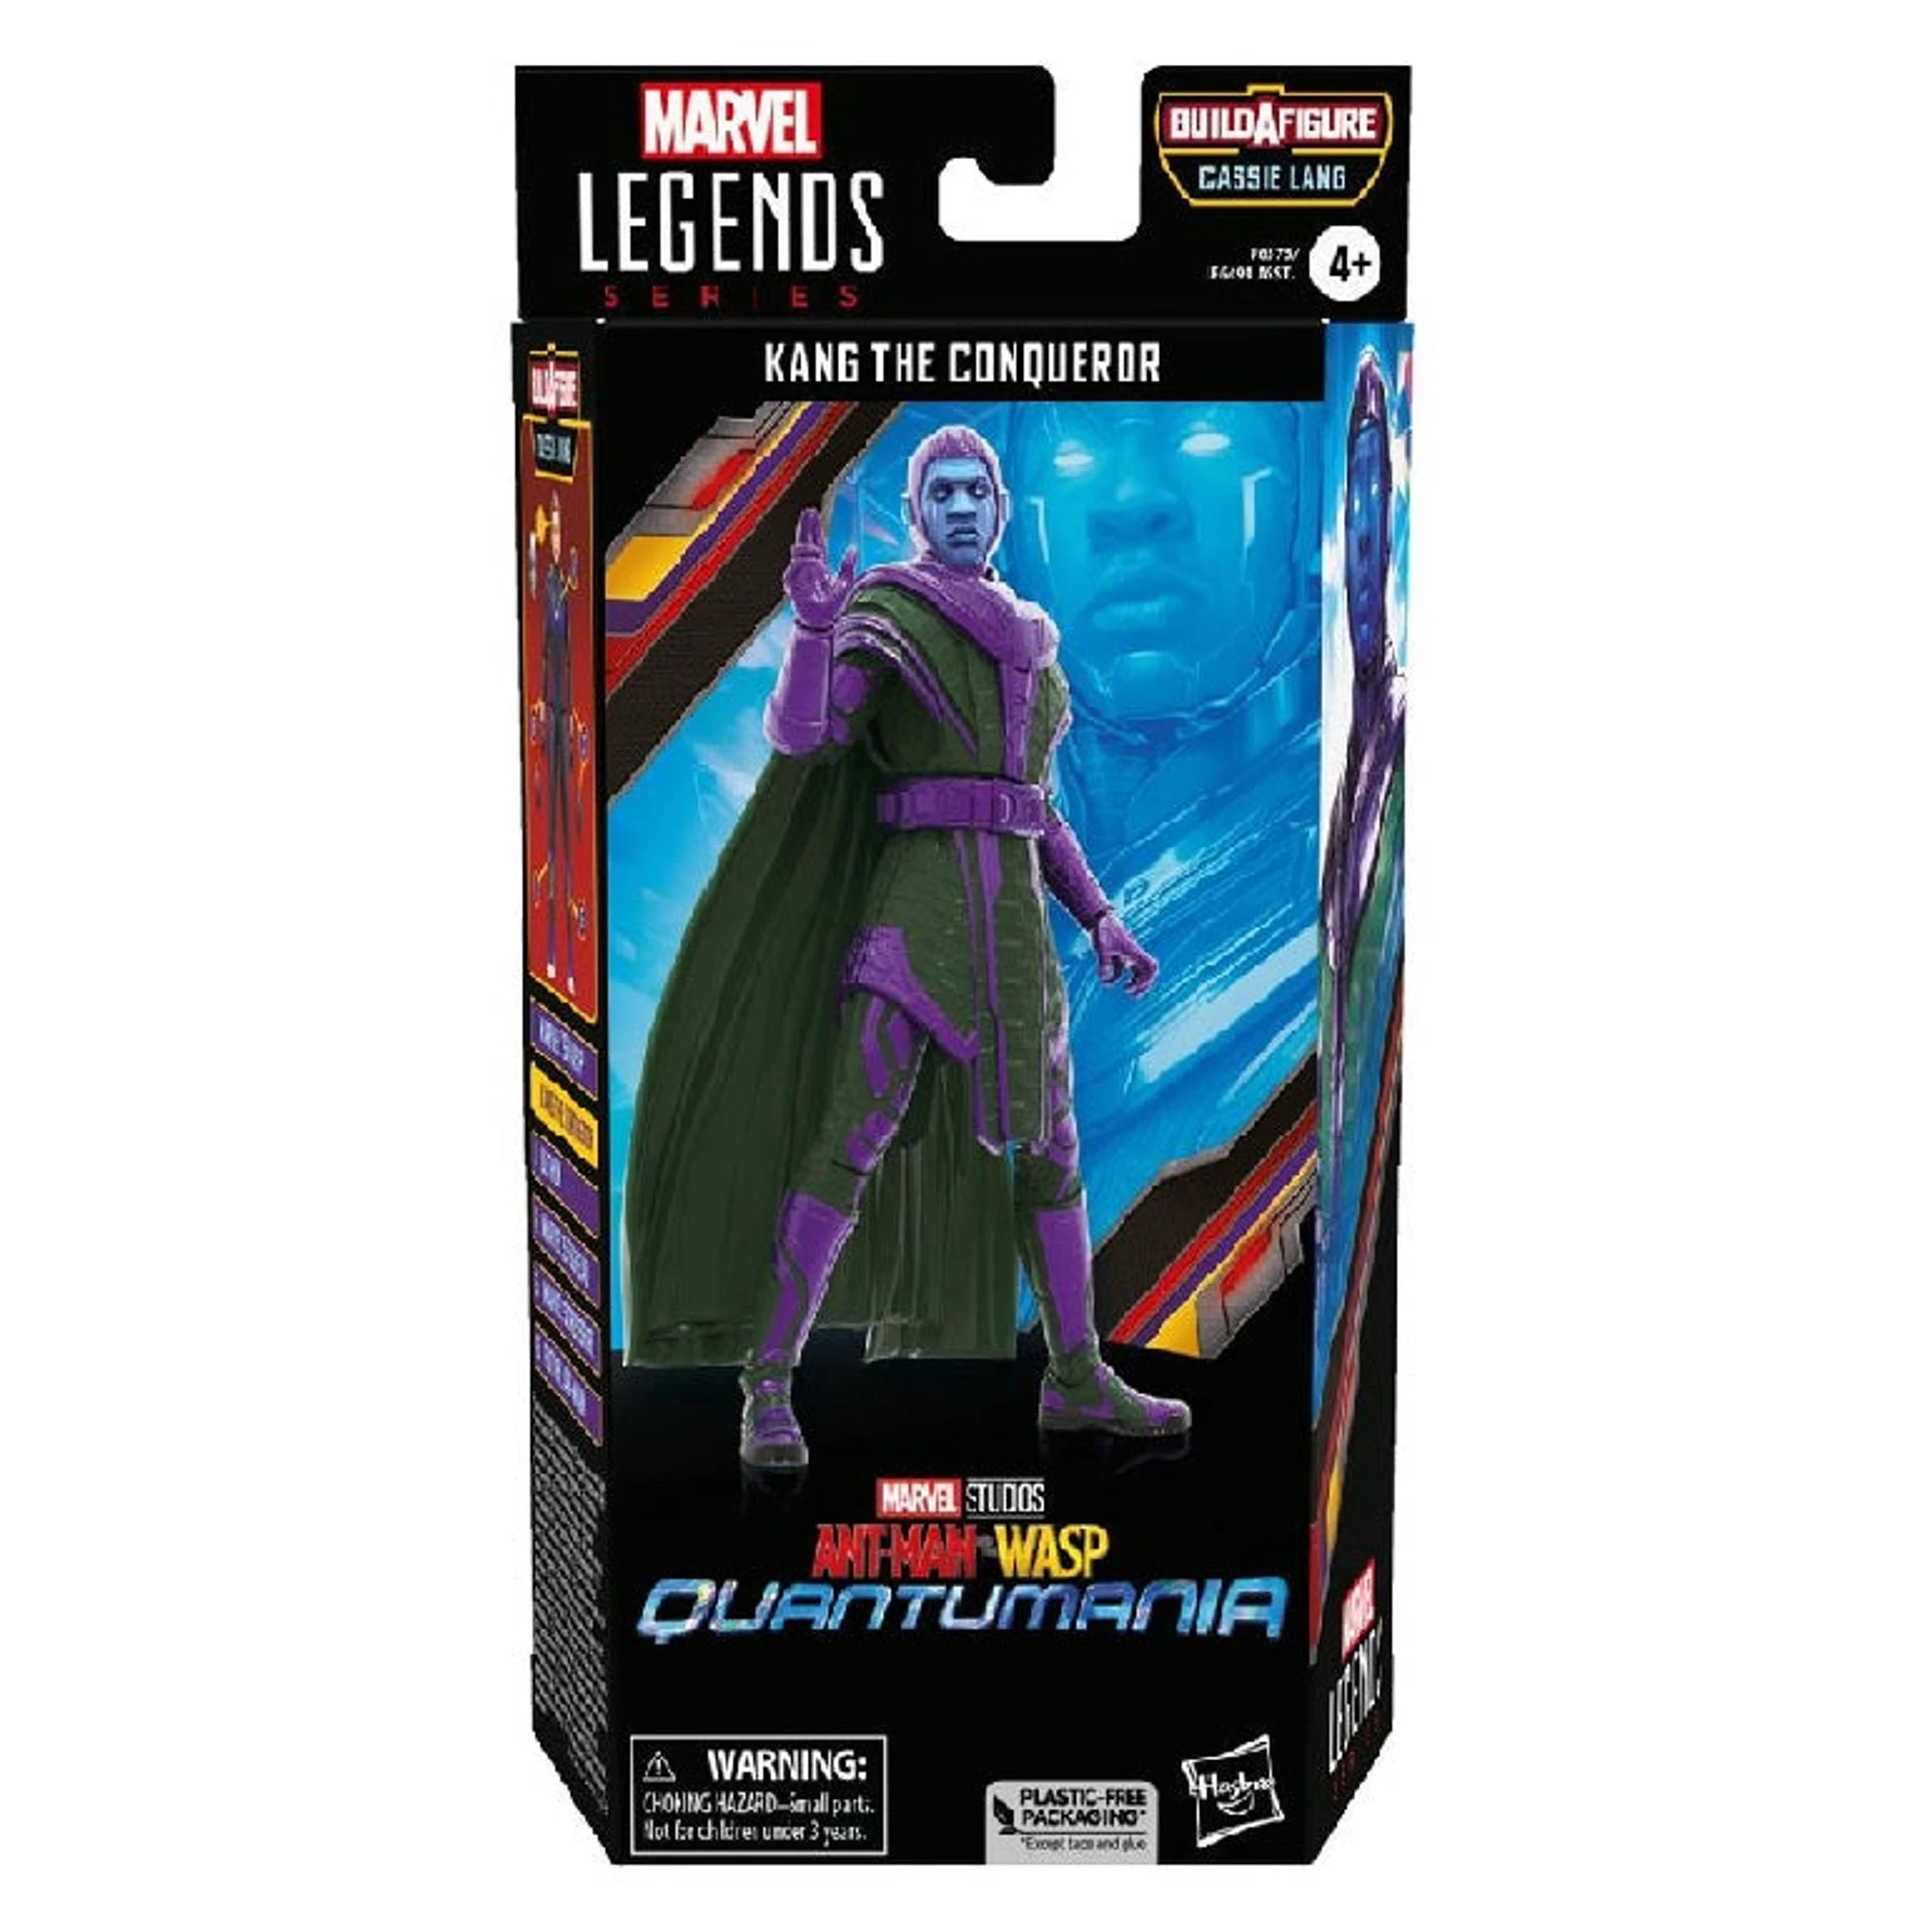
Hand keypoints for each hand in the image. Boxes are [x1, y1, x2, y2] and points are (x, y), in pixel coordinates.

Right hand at [783, 507, 856, 627]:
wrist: (822, 624)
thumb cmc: (832, 608)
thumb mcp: (845, 584)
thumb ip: (848, 567)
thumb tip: (853, 548)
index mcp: (819, 567)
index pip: (816, 543)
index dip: (814, 528)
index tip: (812, 512)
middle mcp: (807, 569)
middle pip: (805, 543)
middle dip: (806, 527)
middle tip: (808, 510)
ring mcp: (798, 576)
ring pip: (798, 555)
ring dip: (808, 549)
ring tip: (816, 550)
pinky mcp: (793, 586)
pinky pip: (794, 570)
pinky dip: (804, 566)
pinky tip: (814, 565)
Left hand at [1092, 911, 1157, 996]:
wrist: (1099, 919)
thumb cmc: (1104, 930)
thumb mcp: (1103, 947)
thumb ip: (1104, 963)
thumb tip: (1105, 979)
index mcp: (1134, 952)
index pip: (1150, 967)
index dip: (1147, 979)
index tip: (1135, 985)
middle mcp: (1133, 955)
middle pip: (1147, 971)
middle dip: (1144, 985)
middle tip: (1134, 995)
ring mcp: (1126, 955)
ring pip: (1138, 971)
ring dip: (1135, 982)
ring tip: (1126, 990)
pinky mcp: (1118, 955)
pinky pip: (1122, 969)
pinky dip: (1117, 976)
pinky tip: (1107, 979)